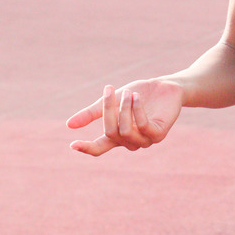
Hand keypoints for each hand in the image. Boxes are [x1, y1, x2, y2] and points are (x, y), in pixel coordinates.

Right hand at [67, 79, 184, 155]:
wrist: (165, 87)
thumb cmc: (138, 94)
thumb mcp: (113, 101)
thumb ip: (93, 112)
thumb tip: (69, 124)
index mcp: (117, 136)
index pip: (100, 148)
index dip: (87, 148)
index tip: (73, 144)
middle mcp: (130, 142)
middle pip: (110, 133)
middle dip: (108, 110)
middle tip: (110, 89)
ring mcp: (145, 140)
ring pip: (125, 131)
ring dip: (124, 108)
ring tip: (129, 92)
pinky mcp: (158, 134)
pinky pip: (142, 126)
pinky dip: (137, 110)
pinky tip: (137, 97)